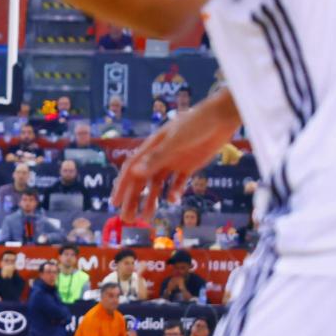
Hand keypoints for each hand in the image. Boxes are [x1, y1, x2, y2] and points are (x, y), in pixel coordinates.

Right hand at [112, 94, 240, 220]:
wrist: (220, 117)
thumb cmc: (195, 124)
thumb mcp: (174, 142)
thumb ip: (156, 158)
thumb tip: (135, 173)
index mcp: (151, 148)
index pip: (131, 169)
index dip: (121, 186)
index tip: (114, 202)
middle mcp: (159, 156)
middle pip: (142, 180)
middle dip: (133, 199)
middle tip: (128, 218)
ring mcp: (174, 161)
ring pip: (157, 184)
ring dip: (151, 200)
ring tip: (147, 217)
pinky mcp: (188, 165)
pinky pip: (177, 182)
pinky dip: (174, 192)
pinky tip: (173, 200)